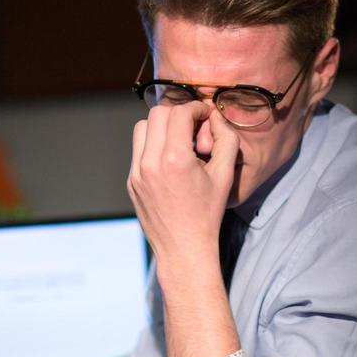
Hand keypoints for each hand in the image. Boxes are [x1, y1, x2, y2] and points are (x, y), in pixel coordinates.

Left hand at [128, 101, 240, 267]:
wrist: (183, 248)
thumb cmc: (207, 213)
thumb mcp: (225, 175)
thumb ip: (225, 139)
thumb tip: (215, 117)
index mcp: (174, 160)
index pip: (179, 113)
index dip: (196, 108)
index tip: (205, 116)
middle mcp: (150, 164)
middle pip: (157, 114)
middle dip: (178, 114)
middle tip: (193, 127)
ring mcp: (136, 173)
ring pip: (142, 128)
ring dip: (161, 127)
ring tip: (179, 141)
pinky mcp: (131, 181)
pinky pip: (138, 150)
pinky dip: (153, 145)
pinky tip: (170, 159)